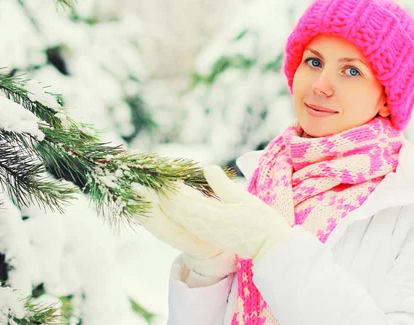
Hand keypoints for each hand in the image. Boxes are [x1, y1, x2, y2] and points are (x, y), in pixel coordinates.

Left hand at [161, 165, 296, 265]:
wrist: (269, 247)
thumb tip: (206, 167)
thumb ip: (222, 185)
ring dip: (164, 202)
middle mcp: (202, 227)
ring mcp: (202, 232)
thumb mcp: (243, 199)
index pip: (180, 201)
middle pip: (173, 209)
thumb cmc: (261, 221)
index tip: (158, 172)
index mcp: (211, 217)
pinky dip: (175, 209)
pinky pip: (184, 220)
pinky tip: (172, 199)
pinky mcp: (205, 234)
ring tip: (153, 188)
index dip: (168, 187)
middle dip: (158, 195)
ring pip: (176, 216)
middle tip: (144, 180)